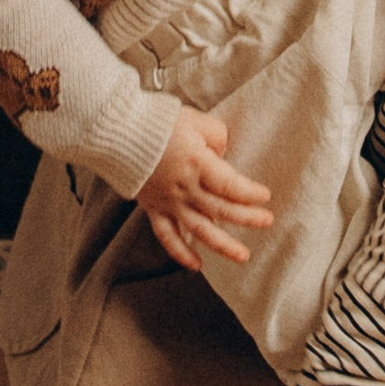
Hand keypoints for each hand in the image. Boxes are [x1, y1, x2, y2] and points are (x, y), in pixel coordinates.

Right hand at [135, 104, 271, 271]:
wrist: (118, 131)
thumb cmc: (158, 122)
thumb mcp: (195, 120)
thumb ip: (216, 136)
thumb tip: (223, 153)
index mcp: (197, 163)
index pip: (231, 185)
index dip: (250, 194)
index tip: (265, 196)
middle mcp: (185, 187)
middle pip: (221, 209)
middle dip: (247, 217)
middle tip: (267, 221)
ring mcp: (169, 202)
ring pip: (200, 229)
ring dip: (223, 245)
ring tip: (242, 256)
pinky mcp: (153, 209)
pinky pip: (167, 237)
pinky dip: (181, 253)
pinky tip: (196, 265)